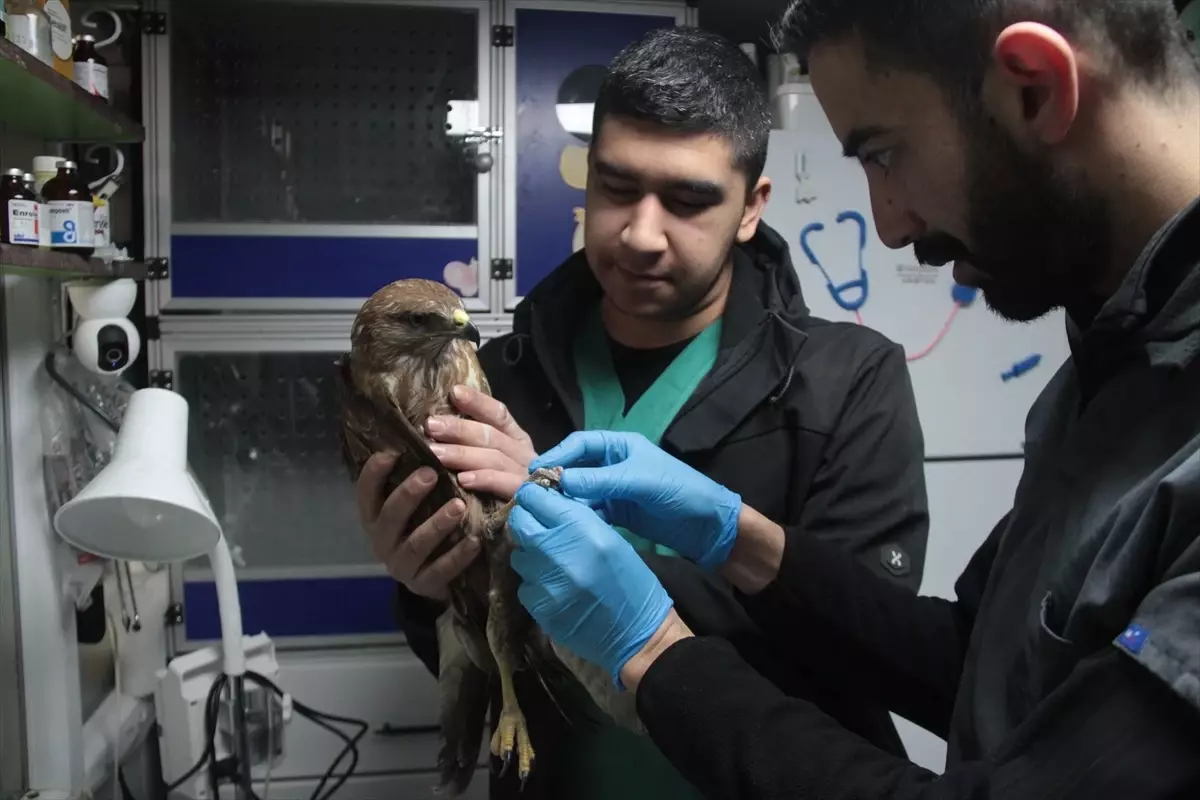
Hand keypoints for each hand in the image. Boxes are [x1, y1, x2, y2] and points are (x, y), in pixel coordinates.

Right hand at [356, 453, 479, 601]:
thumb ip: (415, 476)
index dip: (374, 474)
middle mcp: (382, 541)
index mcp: (375, 517)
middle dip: (408, 495)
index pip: (366, 493)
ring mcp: (401, 565)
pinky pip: (440, 571)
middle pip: (389, 517)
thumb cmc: (423, 524)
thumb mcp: (414, 503)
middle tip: (431, 473)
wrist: (433, 577)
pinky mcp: (423, 585)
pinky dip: (458, 556)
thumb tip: (428, 430)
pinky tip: (475, 540)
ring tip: (458, 506)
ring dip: (436, 524)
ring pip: (416, 545)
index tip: (392, 453)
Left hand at [426, 385, 536, 499]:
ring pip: (495, 457)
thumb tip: (439, 427)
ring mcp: (528, 477)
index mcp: (517, 442)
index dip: (478, 402)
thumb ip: (476, 448)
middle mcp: (525, 455)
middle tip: (430, 425)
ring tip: (434, 452)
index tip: (454, 392)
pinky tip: (463, 479)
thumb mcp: (493, 467)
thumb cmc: (506, 497)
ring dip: (462, 453)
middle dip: (459, 428)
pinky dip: (485, 480)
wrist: (542, 528)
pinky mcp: (527, 500)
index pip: (499, 415)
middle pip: (492, 435)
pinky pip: (506, 485)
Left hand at [509, 483, 673, 687]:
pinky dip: (535, 585)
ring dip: (530, 556)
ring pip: (519, 556)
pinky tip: (555, 589)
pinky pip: (525, 586)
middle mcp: (558, 550)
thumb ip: (576, 519)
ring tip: (552, 564)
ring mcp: (545, 581)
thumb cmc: (631, 581)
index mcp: (582, 528)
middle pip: (519, 523)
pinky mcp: (538, 607)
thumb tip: (547, 504)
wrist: (637, 633)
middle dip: (526, 522)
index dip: (533, 497)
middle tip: (538, 530)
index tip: (535, 500)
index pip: (536, 499)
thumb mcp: (610, 538)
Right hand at [531, 432, 740, 569]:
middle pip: (576, 467)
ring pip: (580, 491)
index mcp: (621, 446)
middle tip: (534, 494)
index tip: (536, 470)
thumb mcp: (640, 482)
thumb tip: (559, 480)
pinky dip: (578, 516)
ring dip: (565, 499)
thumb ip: (600, 481)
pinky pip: (591, 511)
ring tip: (545, 511)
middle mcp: (614, 464)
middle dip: (556, 479)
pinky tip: (567, 524)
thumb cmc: (679, 491)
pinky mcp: (617, 512)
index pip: (581, 444)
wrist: (708, 526)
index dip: (558, 455)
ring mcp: (614, 489)